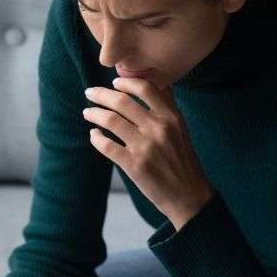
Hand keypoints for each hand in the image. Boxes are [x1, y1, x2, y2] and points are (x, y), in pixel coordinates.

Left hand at [83, 76, 214, 229]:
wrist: (189, 195)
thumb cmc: (182, 160)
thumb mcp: (181, 128)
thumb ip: (167, 105)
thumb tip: (152, 81)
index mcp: (172, 117)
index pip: (145, 88)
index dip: (125, 82)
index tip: (114, 83)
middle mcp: (158, 128)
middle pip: (122, 101)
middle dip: (101, 94)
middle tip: (90, 92)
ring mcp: (145, 147)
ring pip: (110, 120)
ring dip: (94, 114)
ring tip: (87, 113)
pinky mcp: (134, 165)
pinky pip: (107, 145)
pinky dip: (96, 138)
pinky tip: (94, 135)